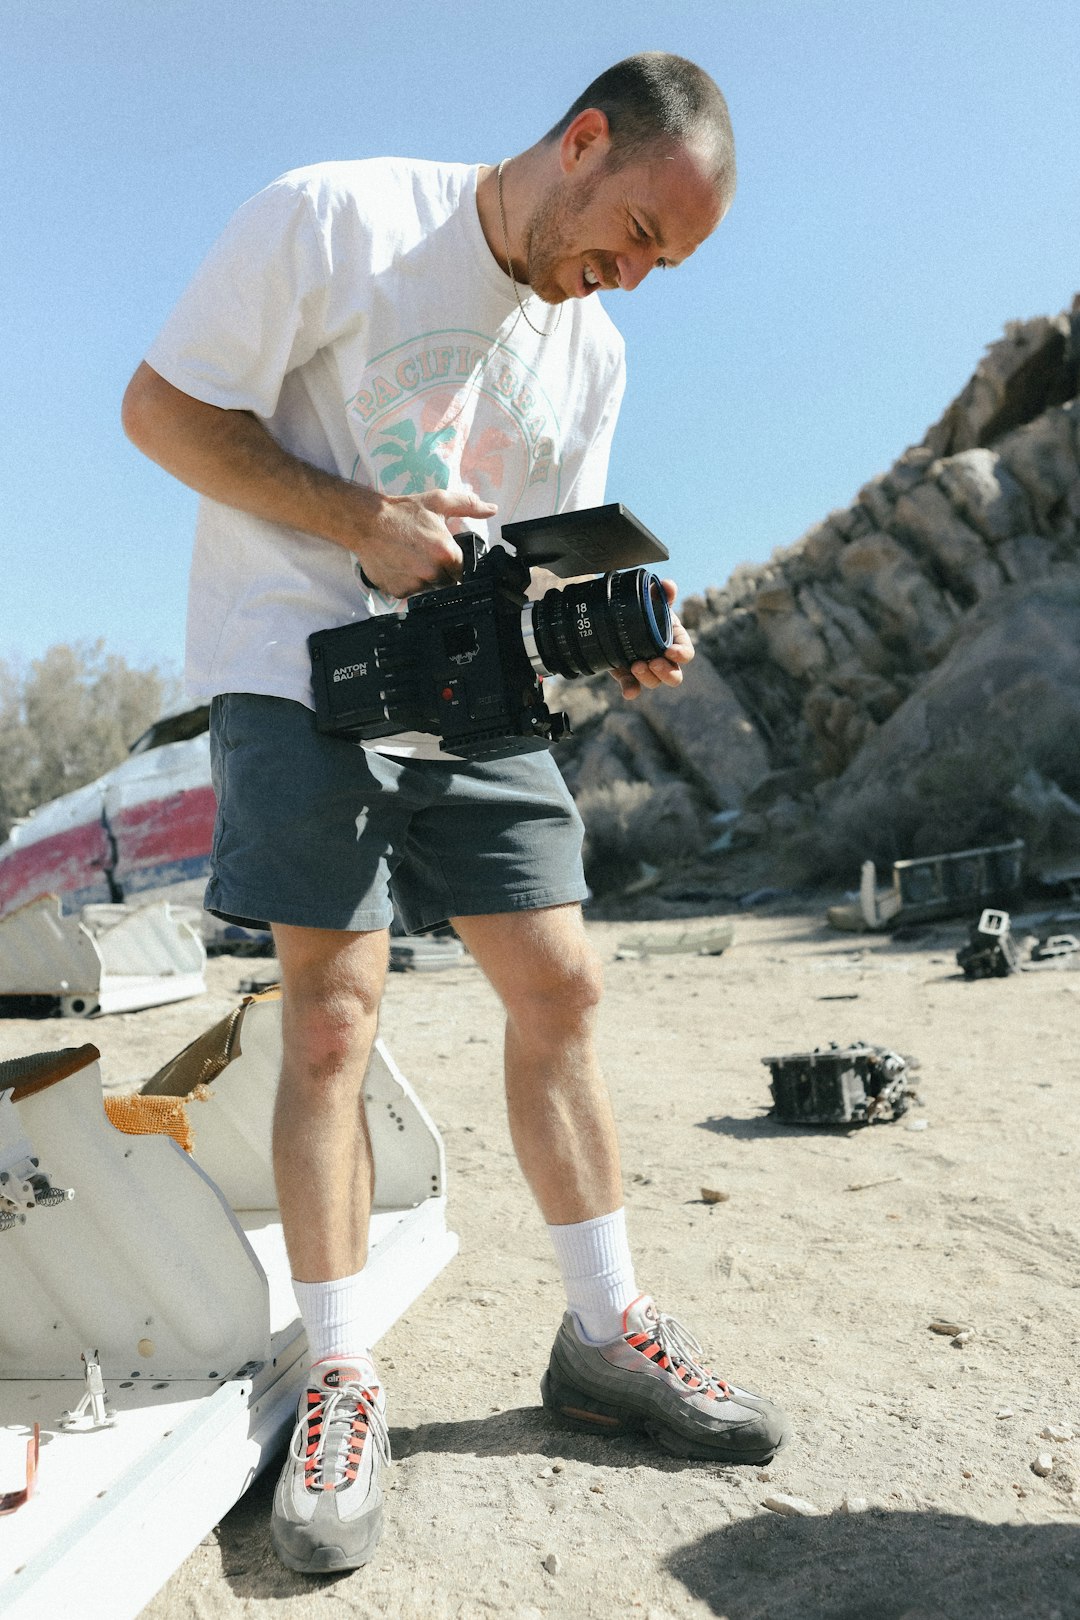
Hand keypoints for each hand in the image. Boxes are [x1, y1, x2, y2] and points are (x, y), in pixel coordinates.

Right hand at [354, 487, 497, 598]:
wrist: (366, 522)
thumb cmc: (402, 512)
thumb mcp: (438, 502)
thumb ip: (468, 505)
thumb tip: (491, 509)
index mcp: (446, 553)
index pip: (463, 570)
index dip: (455, 562)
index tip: (444, 554)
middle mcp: (432, 572)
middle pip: (447, 582)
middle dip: (441, 571)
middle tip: (425, 553)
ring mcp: (414, 584)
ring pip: (429, 589)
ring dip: (425, 579)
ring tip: (411, 558)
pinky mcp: (398, 591)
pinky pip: (410, 593)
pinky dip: (407, 583)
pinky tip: (400, 566)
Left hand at [609, 579, 693, 699]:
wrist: (616, 615)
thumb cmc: (642, 608)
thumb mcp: (651, 598)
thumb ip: (661, 592)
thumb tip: (668, 586)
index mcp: (674, 640)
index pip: (686, 653)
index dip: (681, 654)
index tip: (670, 650)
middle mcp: (663, 658)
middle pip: (674, 676)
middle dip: (667, 673)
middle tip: (654, 662)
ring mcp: (647, 668)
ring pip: (654, 682)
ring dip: (647, 677)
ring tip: (635, 665)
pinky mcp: (628, 675)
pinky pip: (632, 687)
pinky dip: (631, 690)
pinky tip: (629, 690)